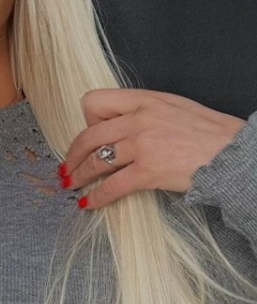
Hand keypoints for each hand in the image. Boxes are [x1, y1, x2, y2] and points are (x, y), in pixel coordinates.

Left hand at [61, 88, 247, 209]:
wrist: (236, 153)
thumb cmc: (208, 131)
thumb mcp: (172, 106)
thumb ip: (142, 110)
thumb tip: (117, 124)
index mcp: (143, 99)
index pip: (94, 100)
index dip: (87, 119)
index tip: (90, 134)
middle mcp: (139, 119)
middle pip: (88, 134)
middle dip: (73, 153)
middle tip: (67, 165)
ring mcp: (143, 145)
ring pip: (96, 160)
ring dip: (79, 175)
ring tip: (71, 184)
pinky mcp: (150, 171)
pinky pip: (113, 186)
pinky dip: (97, 197)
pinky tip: (88, 204)